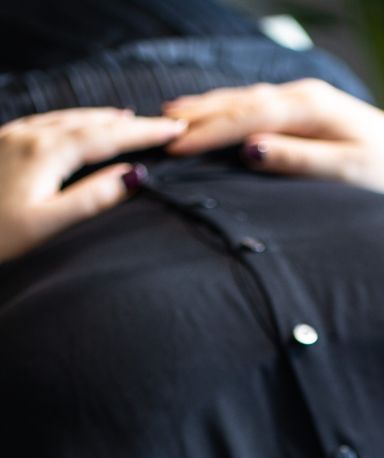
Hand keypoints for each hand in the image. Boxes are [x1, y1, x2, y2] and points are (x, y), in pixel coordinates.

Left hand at [0, 107, 185, 261]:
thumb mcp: (48, 223)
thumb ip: (92, 199)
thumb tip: (134, 177)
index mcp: (48, 153)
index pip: (108, 137)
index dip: (144, 133)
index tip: (175, 131)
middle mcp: (31, 135)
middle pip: (90, 122)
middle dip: (128, 123)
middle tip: (162, 124)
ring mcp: (14, 136)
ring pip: (67, 118)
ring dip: (101, 118)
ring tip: (126, 119)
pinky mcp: (1, 142)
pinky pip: (46, 122)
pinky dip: (71, 120)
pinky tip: (73, 125)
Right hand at [163, 79, 383, 202]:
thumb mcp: (345, 174)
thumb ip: (297, 161)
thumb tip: (250, 149)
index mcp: (311, 109)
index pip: (246, 116)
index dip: (207, 131)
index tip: (172, 146)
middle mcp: (306, 97)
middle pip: (239, 101)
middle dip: (197, 114)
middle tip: (154, 127)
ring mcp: (308, 101)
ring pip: (247, 101)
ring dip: (209, 109)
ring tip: (171, 120)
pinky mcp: (312, 113)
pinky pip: (259, 108)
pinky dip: (231, 113)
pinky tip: (215, 120)